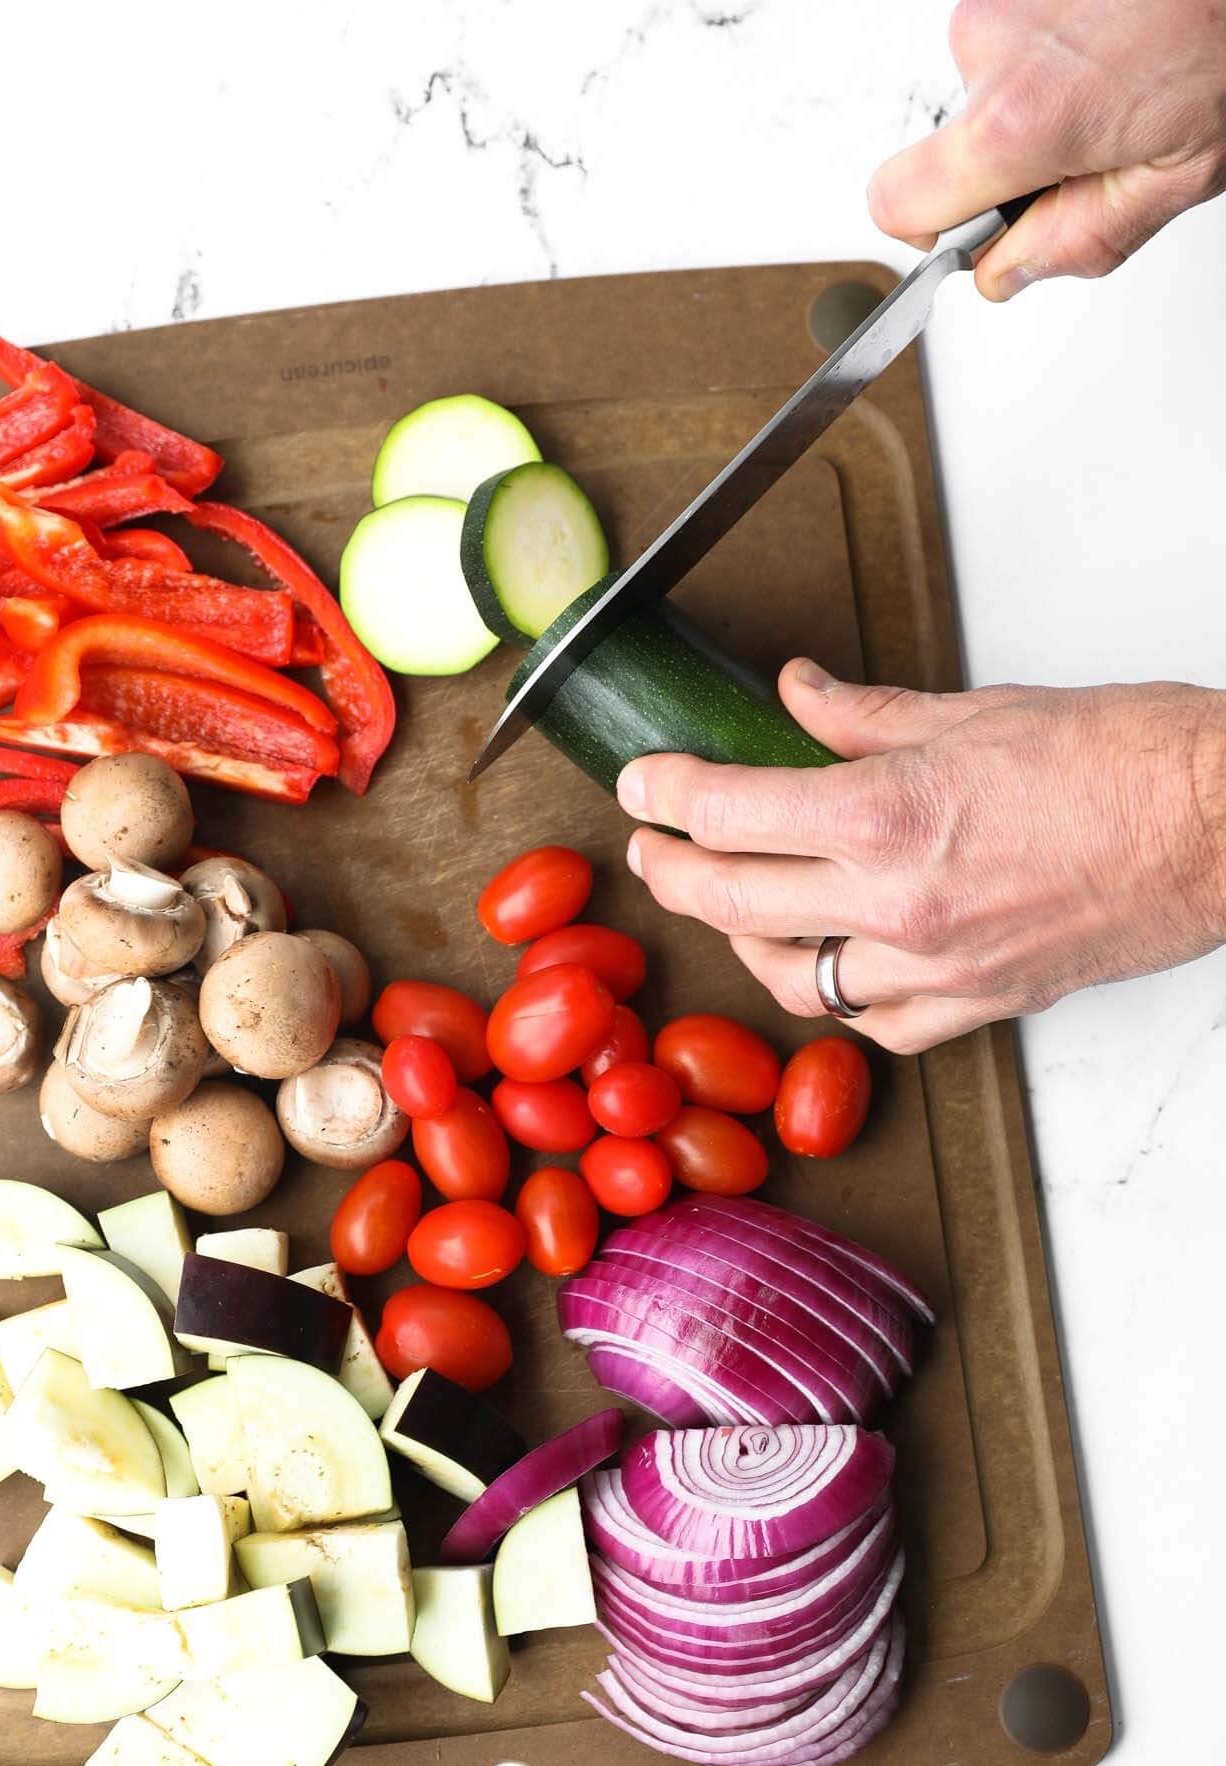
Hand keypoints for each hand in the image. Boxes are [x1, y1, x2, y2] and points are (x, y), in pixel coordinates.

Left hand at [617, 664, 1225, 1053]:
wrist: (1223, 827)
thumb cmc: (1128, 761)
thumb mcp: (977, 710)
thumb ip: (866, 714)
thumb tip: (798, 696)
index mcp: (887, 814)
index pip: (728, 811)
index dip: (666, 793)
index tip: (643, 783)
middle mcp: (898, 904)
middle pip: (731, 900)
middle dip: (670, 870)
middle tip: (650, 845)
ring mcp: (936, 968)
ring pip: (791, 977)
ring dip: (740, 939)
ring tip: (723, 903)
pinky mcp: (978, 1005)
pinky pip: (874, 1023)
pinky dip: (835, 996)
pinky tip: (823, 964)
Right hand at [869, 0, 1225, 297]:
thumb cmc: (1225, 46)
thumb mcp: (1172, 179)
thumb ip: (1075, 243)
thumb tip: (1007, 270)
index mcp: (1017, 120)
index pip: (895, 203)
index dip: (933, 232)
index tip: (977, 231)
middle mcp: (991, 48)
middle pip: (953, 146)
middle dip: (1012, 163)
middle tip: (1092, 149)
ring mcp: (1000, 0)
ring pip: (989, 92)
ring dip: (1041, 104)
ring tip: (1116, 86)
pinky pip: (1015, 44)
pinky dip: (1056, 57)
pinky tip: (1112, 51)